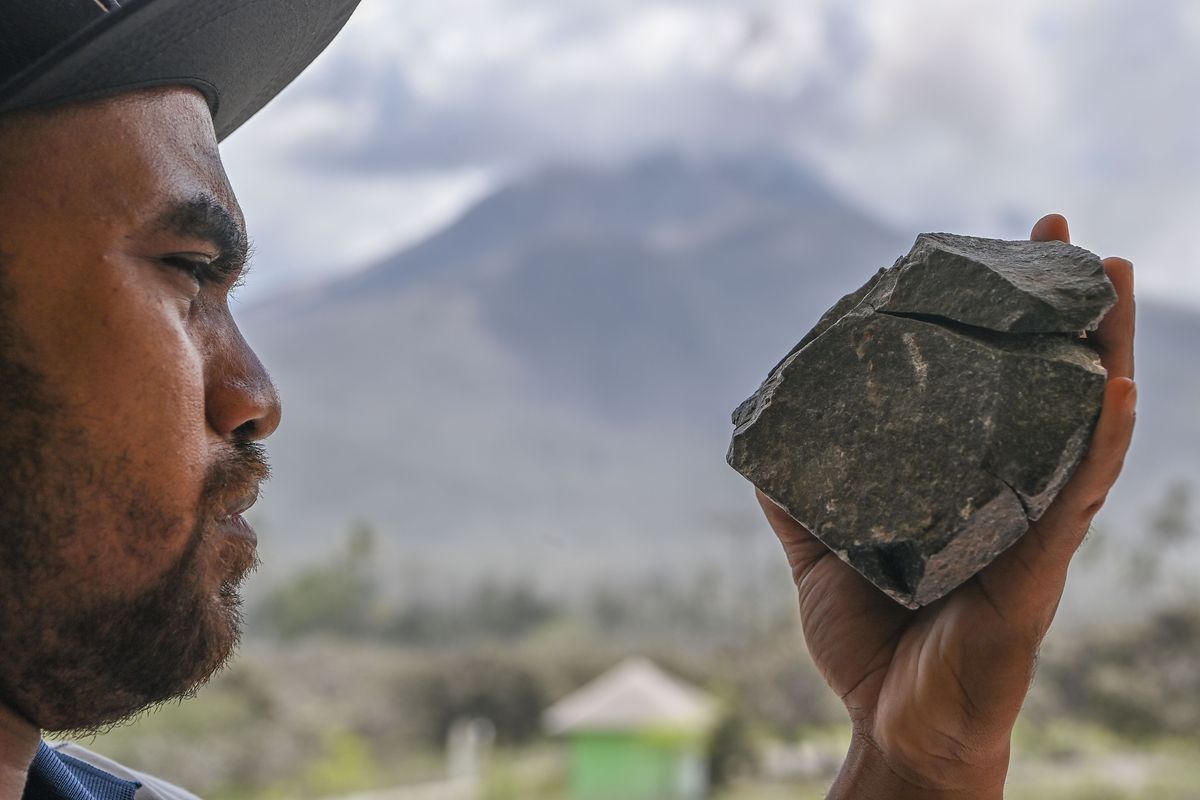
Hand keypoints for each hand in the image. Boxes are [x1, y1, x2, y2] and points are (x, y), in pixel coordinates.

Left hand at [759, 213, 1136, 797]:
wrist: (897, 730)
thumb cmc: (874, 645)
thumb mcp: (823, 556)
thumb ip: (801, 500)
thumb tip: (761, 443)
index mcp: (971, 487)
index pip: (999, 390)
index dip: (1004, 325)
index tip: (1000, 252)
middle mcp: (1016, 498)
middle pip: (1053, 389)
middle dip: (1064, 311)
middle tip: (1063, 232)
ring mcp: (1036, 533)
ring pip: (1085, 427)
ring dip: (1105, 350)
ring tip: (1109, 275)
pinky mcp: (1039, 576)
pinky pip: (1077, 502)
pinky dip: (1099, 444)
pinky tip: (1114, 392)